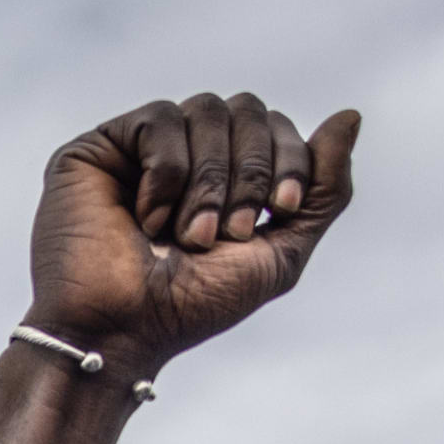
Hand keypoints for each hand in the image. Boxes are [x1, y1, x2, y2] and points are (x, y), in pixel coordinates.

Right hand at [26, 93, 355, 376]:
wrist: (123, 334)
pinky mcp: (94, 152)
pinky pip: (157, 121)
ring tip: (188, 235)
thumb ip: (323, 189)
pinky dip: (167, 172)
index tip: (280, 210)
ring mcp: (136, 151)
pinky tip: (146, 217)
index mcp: (223, 175)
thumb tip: (350, 115)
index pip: (274, 126)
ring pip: (205, 109)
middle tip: (229, 232)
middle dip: (249, 172)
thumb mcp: (282, 251)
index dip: (289, 160)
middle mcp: (181, 154)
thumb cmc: (194, 306)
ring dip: (209, 179)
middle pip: (244, 109)